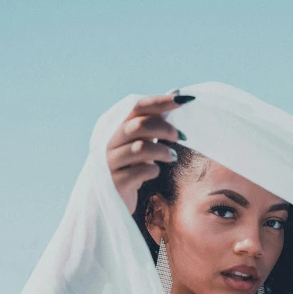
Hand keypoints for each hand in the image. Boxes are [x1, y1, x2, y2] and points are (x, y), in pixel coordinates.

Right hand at [106, 91, 193, 213]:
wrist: (108, 201)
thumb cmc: (129, 166)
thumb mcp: (141, 140)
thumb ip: (155, 118)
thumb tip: (176, 92)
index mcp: (118, 128)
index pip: (138, 106)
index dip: (161, 101)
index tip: (184, 100)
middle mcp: (111, 142)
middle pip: (139, 125)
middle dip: (164, 128)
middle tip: (181, 136)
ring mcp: (112, 162)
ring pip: (140, 149)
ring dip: (162, 151)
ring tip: (172, 157)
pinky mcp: (116, 183)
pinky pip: (140, 172)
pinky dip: (152, 170)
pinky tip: (155, 172)